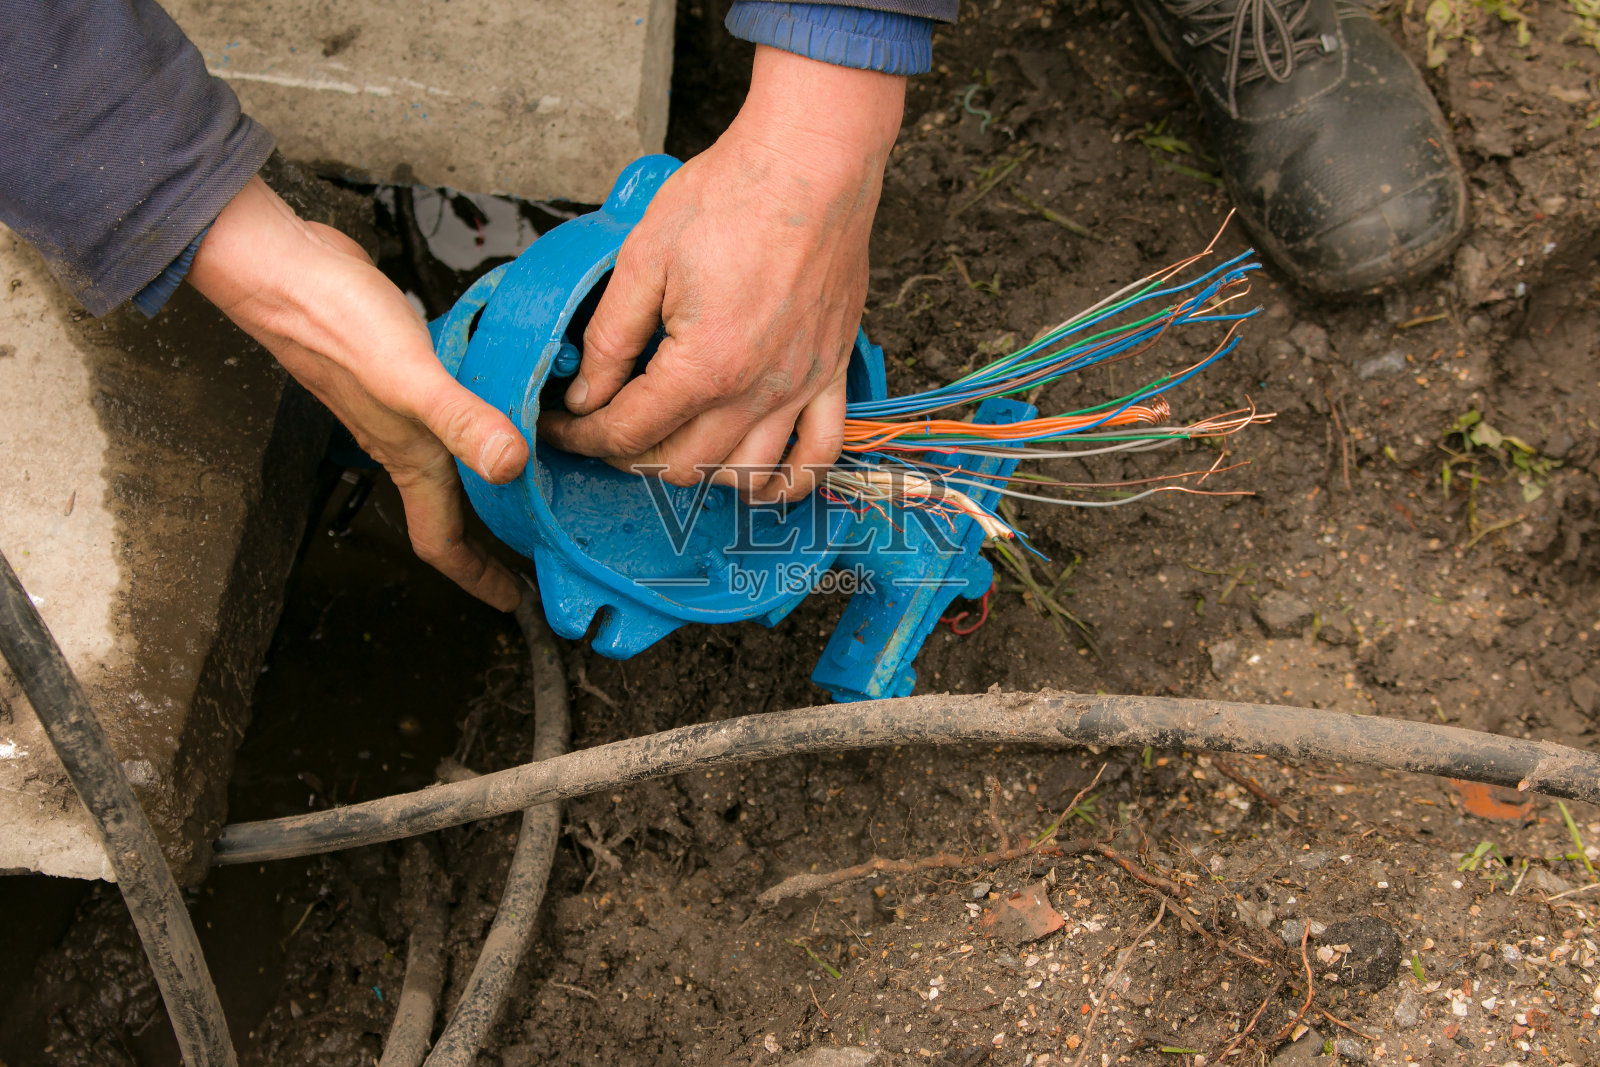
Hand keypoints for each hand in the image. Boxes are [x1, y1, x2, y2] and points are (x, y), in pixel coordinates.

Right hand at [187, 177, 528, 609]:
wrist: (281, 269)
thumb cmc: (333, 323)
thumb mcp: (409, 380)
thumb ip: (461, 422)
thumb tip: (510, 467)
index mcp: (407, 456)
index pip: (439, 539)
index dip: (476, 577)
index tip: (511, 599)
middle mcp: (402, 438)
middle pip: (446, 506)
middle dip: (485, 536)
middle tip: (528, 548)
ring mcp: (397, 402)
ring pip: (445, 456)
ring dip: (480, 474)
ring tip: (526, 479)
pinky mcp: (399, 363)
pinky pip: (445, 404)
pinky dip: (474, 413)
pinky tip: (497, 391)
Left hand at [539, 46, 904, 501]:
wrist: (814, 160)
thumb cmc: (731, 196)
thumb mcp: (645, 258)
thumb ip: (610, 338)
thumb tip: (586, 395)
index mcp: (704, 365)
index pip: (628, 430)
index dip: (582, 437)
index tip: (561, 428)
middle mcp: (757, 391)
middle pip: (680, 464)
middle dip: (630, 455)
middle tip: (605, 429)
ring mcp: (801, 387)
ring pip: (745, 475)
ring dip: (699, 474)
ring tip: (669, 448)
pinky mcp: (832, 372)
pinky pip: (819, 454)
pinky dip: (788, 480)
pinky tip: (758, 478)